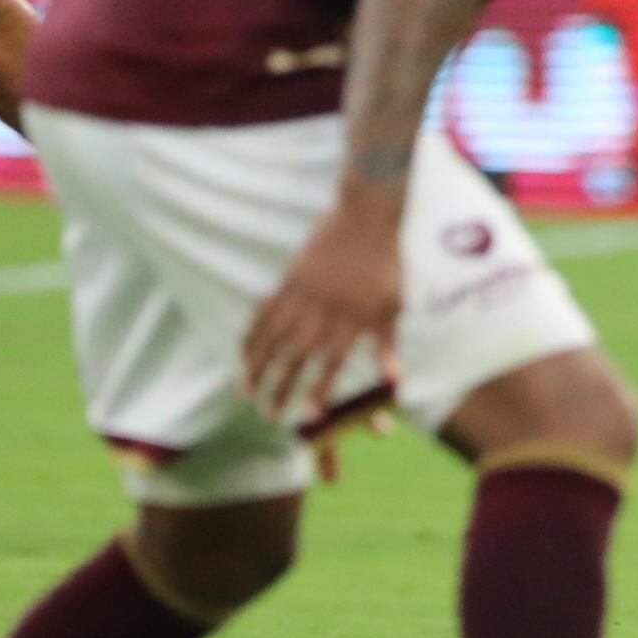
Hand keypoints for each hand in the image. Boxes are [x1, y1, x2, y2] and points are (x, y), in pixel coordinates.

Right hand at [240, 194, 405, 422]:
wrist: (366, 219)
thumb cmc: (385, 266)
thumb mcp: (393, 306)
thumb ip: (386, 344)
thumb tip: (395, 381)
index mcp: (352, 320)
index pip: (332, 364)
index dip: (320, 392)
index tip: (308, 417)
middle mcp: (324, 312)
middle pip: (297, 357)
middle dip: (281, 388)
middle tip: (269, 415)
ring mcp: (303, 295)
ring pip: (274, 337)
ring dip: (257, 366)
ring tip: (244, 391)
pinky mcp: (289, 281)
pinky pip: (265, 312)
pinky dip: (253, 333)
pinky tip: (242, 352)